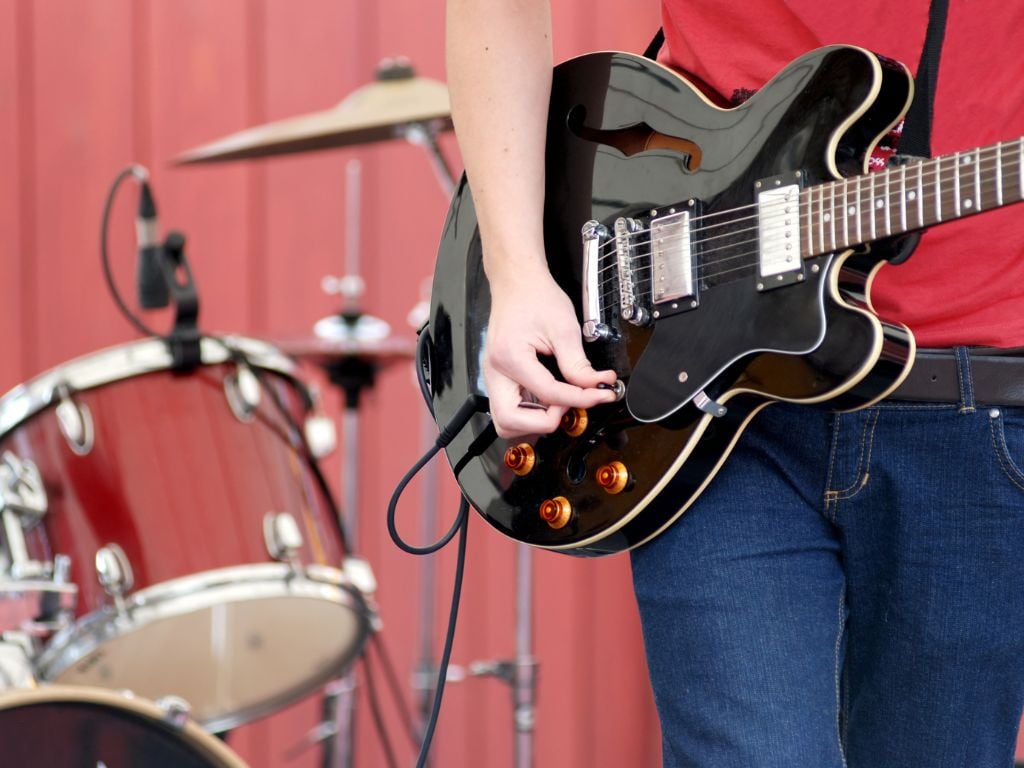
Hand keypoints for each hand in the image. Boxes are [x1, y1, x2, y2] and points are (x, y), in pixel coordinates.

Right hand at [484, 268, 616, 437]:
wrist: (517, 282)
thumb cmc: (535, 297)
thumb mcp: (564, 328)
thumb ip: (578, 364)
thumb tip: (594, 386)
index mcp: (510, 357)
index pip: (548, 394)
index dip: (579, 399)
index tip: (599, 395)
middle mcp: (495, 372)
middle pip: (510, 422)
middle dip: (544, 421)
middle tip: (567, 406)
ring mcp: (494, 377)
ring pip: (505, 421)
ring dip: (533, 422)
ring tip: (558, 404)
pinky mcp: (500, 378)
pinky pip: (511, 408)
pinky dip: (530, 412)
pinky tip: (549, 399)